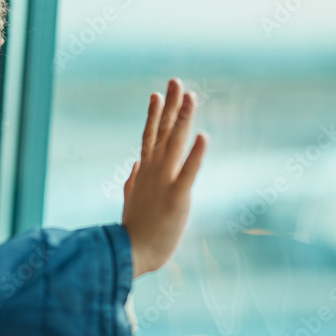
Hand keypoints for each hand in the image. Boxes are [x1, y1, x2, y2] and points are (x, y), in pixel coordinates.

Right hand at [122, 77, 206, 278]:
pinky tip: (204, 136)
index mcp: (144, 173)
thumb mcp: (131, 202)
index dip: (154, 114)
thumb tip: (134, 164)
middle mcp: (153, 171)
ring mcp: (163, 182)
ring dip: (182, 118)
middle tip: (176, 81)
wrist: (131, 254)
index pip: (149, 136)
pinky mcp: (177, 197)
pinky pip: (188, 171)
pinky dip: (196, 154)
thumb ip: (132, 181)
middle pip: (163, 131)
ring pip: (174, 143)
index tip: (156, 94)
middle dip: (170, 105)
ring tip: (190, 96)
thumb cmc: (134, 232)